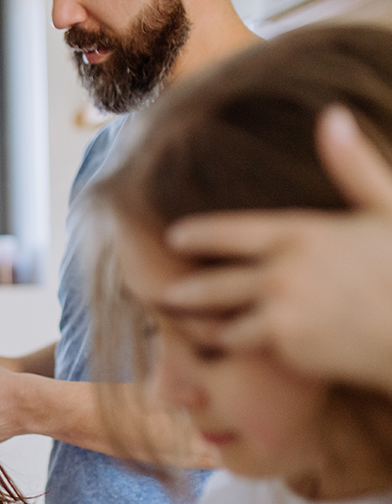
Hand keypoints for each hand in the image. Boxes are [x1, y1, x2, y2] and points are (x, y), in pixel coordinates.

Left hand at [162, 106, 391, 394]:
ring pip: (226, 326)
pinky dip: (243, 352)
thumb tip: (332, 116)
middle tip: (166, 295)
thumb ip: (354, 166)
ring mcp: (281, 314)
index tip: (174, 237)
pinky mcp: (287, 350)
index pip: (231, 232)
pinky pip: (250, 351)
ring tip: (203, 329)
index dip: (199, 235)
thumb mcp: (388, 207)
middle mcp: (283, 273)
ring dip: (217, 328)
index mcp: (302, 234)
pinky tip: (235, 354)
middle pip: (213, 287)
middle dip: (186, 293)